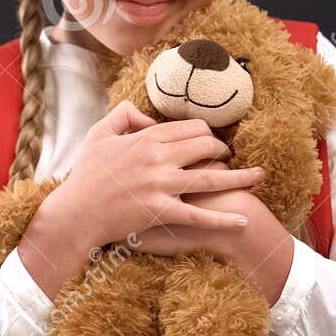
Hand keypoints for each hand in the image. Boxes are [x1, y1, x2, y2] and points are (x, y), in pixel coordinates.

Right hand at [45, 101, 266, 249]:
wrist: (76, 212)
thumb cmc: (85, 175)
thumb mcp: (99, 133)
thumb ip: (124, 115)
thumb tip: (148, 116)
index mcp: (147, 138)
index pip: (190, 127)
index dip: (207, 132)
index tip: (212, 140)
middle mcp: (159, 158)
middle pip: (206, 146)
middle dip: (223, 149)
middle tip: (230, 156)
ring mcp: (162, 185)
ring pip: (212, 177)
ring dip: (240, 177)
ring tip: (259, 176)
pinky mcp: (162, 211)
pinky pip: (200, 215)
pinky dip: (223, 219)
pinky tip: (242, 220)